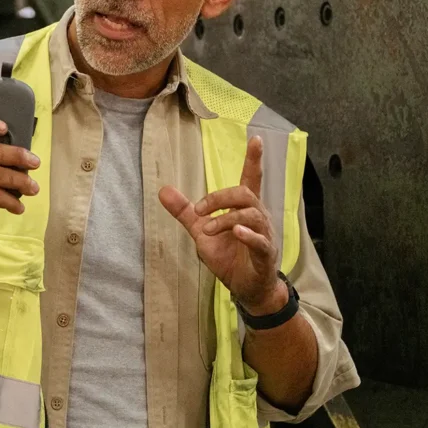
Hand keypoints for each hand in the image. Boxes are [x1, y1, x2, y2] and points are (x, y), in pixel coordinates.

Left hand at [159, 136, 284, 313]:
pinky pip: (260, 240)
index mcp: (244, 209)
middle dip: (219, 197)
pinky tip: (235, 232)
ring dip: (225, 218)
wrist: (245, 288)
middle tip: (199, 210)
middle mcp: (258, 217)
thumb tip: (163, 189)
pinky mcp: (265, 253)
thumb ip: (185, 211)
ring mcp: (264, 235)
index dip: (253, 160)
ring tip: (207, 228)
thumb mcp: (201, 232)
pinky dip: (247, 235)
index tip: (256, 139)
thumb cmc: (229, 256)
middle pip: (245, 193)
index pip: (251, 179)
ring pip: (251, 214)